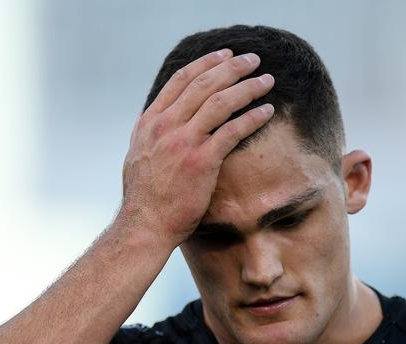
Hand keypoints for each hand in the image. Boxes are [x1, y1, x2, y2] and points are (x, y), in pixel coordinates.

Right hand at [120, 49, 274, 245]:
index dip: (206, 64)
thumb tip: (155, 120)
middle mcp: (166, 126)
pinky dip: (252, 117)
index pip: (181, 81)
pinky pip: (232, 130)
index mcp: (151, 121)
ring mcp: (183, 142)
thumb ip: (150, 134)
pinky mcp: (202, 161)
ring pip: (220, 102)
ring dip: (247, 87)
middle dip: (232, 67)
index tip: (224, 56)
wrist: (145, 225)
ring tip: (267, 81)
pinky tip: (267, 111)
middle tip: (253, 60)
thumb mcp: (138, 156)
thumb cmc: (145, 198)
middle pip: (204, 84)